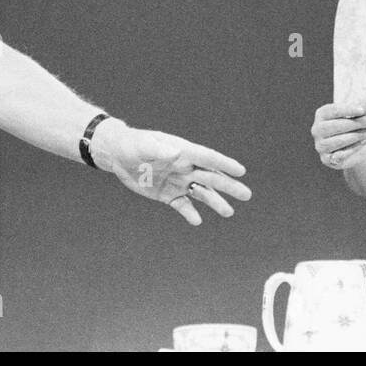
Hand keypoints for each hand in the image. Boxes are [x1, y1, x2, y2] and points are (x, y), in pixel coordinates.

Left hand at [94, 121, 250, 225]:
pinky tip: (197, 221)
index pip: (207, 157)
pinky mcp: (168, 195)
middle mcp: (185, 167)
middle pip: (211, 177)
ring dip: (215, 202)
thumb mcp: (144, 145)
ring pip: (201, 193)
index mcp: (183, 151)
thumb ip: (160, 150)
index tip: (241, 170)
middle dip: (228, 186)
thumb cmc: (132, 145)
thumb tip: (178, 152)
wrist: (118, 156)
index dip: (224, 163)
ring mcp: (178, 181)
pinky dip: (190, 213)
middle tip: (247, 195)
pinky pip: (183, 205)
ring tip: (229, 212)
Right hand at [312, 102, 365, 169]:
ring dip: (357, 135)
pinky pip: (339, 155)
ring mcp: (320, 145)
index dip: (348, 110)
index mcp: (322, 114)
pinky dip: (353, 148)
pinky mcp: (326, 159)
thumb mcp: (358, 115)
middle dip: (356, 123)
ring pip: (338, 141)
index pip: (333, 111)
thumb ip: (361, 109)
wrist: (354, 147)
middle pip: (335, 126)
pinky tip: (364, 142)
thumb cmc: (354, 126)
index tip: (363, 110)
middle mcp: (317, 129)